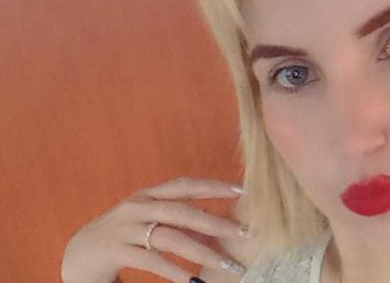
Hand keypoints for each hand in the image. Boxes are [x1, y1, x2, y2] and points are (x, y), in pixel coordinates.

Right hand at [61, 176, 251, 282]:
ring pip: (171, 237)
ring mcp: (125, 228)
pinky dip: (175, 271)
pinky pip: (151, 261)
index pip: (184, 185)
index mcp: (148, 195)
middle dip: (216, 222)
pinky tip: (192, 281)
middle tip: (243, 233)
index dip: (212, 186)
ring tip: (227, 265)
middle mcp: (137, 207)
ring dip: (203, 253)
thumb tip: (217, 230)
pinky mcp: (115, 251)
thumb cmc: (123, 236)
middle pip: (183, 211)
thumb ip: (176, 220)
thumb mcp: (148, 221)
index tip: (242, 190)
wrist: (78, 255)